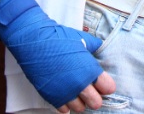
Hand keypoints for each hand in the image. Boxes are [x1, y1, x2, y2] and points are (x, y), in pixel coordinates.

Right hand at [0, 0, 115, 108]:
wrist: (35, 41)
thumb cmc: (58, 38)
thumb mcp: (81, 38)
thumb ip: (93, 46)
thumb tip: (98, 48)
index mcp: (90, 69)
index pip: (108, 88)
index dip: (106, 85)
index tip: (103, 82)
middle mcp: (80, 84)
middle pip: (96, 103)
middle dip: (95, 96)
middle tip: (91, 88)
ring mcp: (65, 93)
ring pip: (80, 108)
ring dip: (80, 101)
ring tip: (77, 90)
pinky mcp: (52, 97)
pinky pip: (64, 110)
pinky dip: (66, 103)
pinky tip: (65, 93)